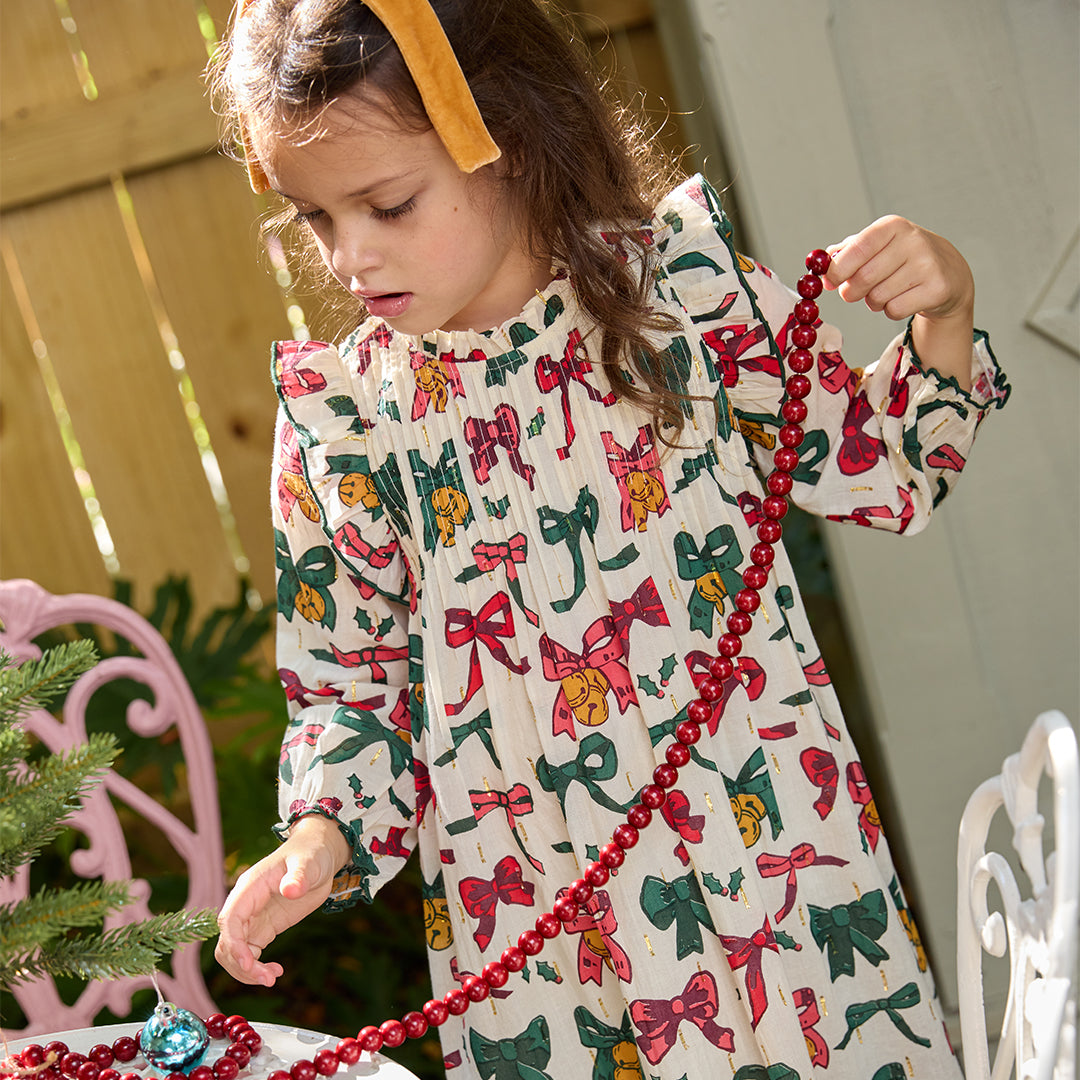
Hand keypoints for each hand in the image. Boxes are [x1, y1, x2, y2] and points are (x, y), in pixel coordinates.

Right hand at [215, 815, 350, 985]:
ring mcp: (253, 917)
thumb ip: (299, 876)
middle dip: (241, 965)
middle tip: (268, 979)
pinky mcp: (263, 927)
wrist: (318, 854)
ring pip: (234, 952)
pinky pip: (250, 953)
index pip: (229, 920)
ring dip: (247, 970)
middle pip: (226, 942)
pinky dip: (256, 967)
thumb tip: (290, 889)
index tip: (250, 963)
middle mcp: (245, 904)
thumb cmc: (311, 854)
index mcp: (250, 887)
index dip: (234, 944)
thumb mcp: (309, 863)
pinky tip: (276, 971)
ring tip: (273, 978)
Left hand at [823, 215, 974, 388]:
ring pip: (878, 298)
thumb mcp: (876, 246)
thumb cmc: (901, 258)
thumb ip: (846, 252)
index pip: (857, 249)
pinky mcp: (937, 288)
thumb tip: (820, 264)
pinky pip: (895, 310)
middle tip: (855, 292)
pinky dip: (890, 310)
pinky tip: (903, 298)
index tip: (830, 281)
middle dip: (852, 292)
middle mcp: (912, 241)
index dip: (838, 269)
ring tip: (886, 292)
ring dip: (873, 302)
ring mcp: (928, 265)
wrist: (948, 272)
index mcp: (892, 226)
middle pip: (864, 279)